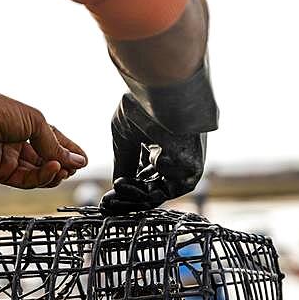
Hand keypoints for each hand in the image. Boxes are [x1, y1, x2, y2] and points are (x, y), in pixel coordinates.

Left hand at [0, 86, 86, 188]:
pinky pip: (27, 180)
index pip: (53, 141)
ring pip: (39, 173)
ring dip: (55, 172)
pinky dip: (42, 176)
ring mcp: (10, 159)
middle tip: (75, 166)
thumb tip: (76, 162)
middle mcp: (19, 144)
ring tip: (65, 169)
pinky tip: (53, 168)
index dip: (70, 151)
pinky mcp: (1, 174)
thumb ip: (55, 145)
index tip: (84, 160)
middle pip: (47, 160)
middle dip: (64, 164)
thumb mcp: (35, 122)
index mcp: (26, 126)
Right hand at [100, 93, 204, 213]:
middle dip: (127, 199)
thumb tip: (116, 187)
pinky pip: (167, 191)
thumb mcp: (125, 138)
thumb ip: (123, 163)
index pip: (146, 177)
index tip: (107, 199)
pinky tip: (125, 182)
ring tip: (114, 192)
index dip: (126, 189)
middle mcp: (176, 160)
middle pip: (152, 190)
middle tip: (106, 205)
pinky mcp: (192, 170)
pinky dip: (142, 192)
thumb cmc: (143, 108)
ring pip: (159, 194)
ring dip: (133, 198)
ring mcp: (186, 166)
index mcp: (164, 148)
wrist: (159, 95)